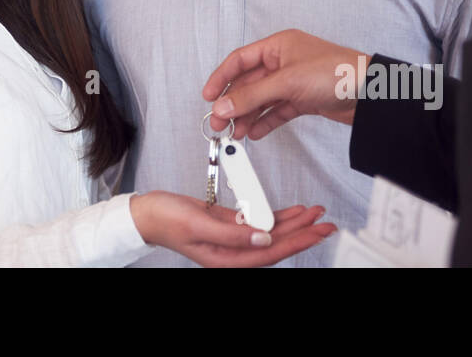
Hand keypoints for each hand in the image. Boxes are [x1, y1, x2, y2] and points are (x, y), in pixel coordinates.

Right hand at [129, 191, 334, 266]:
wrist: (147, 212)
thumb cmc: (165, 220)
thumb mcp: (198, 225)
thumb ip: (232, 234)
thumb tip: (263, 238)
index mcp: (225, 259)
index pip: (270, 253)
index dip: (297, 242)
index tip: (316, 232)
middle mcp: (232, 252)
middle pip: (275, 244)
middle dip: (302, 232)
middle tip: (325, 223)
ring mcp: (232, 238)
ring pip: (269, 232)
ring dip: (292, 222)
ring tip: (313, 213)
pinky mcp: (229, 224)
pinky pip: (258, 220)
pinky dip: (275, 215)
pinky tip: (290, 211)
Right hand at [202, 29, 369, 139]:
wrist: (371, 94)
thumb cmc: (338, 72)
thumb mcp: (287, 82)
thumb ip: (252, 96)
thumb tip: (223, 105)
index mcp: (278, 46)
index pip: (240, 60)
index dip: (221, 78)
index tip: (208, 96)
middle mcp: (283, 62)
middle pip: (248, 83)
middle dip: (232, 103)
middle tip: (218, 123)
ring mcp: (293, 82)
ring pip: (261, 99)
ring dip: (247, 116)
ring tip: (235, 133)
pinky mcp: (303, 100)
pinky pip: (276, 111)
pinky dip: (265, 121)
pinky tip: (255, 132)